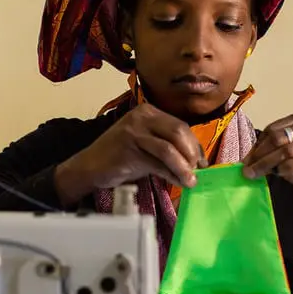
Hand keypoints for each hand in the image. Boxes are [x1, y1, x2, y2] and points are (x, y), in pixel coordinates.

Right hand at [55, 104, 206, 203]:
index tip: (202, 162)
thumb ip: (167, 145)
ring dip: (184, 168)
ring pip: (169, 149)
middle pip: (178, 133)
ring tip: (190, 181)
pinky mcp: (129, 151)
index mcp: (147, 111)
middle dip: (192, 154)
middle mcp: (141, 117)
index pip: (180, 126)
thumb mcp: (146, 144)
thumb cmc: (120, 157)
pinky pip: (158, 164)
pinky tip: (177, 182)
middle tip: (197, 171)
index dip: (194, 145)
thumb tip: (195, 160)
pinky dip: (172, 175)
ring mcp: (133, 132)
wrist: (89, 167)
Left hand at [241, 113, 292, 197]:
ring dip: (265, 164)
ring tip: (254, 174)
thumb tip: (249, 157)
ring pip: (284, 151)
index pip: (273, 128)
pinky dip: (281, 171)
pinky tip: (277, 175)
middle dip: (259, 154)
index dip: (257, 144)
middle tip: (247, 167)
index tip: (247, 158)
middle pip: (277, 138)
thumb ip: (275, 149)